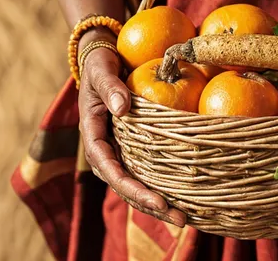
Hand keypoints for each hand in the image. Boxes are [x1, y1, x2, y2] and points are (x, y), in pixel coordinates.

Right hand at [78, 42, 186, 226]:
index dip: (130, 187)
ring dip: (157, 203)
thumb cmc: (100, 64)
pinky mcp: (134, 147)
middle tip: (179, 218)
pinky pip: (147, 171)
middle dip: (149, 204)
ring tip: (185, 219)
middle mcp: (105, 149)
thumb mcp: (101, 70)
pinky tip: (185, 197)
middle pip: (124, 185)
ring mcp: (119, 150)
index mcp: (92, 135)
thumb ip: (110, 87)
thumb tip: (123, 108)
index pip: (108, 168)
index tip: (155, 200)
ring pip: (135, 184)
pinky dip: (162, 186)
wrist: (104, 60)